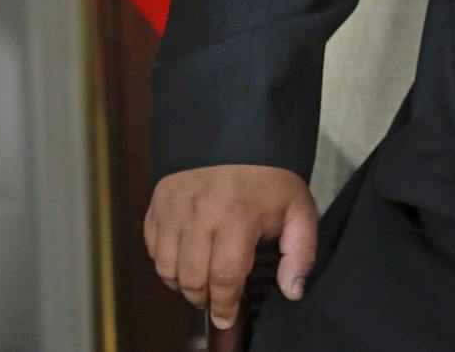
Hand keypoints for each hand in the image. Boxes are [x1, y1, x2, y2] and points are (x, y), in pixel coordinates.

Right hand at [144, 164, 317, 329]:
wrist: (240, 138)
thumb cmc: (271, 179)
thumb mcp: (299, 210)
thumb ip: (300, 252)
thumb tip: (293, 290)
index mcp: (237, 215)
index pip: (223, 278)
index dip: (225, 305)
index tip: (228, 317)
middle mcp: (199, 213)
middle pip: (192, 280)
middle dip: (205, 298)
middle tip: (218, 299)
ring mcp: (174, 208)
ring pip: (168, 270)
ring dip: (184, 283)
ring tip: (203, 279)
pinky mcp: (157, 205)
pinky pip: (154, 250)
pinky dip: (168, 262)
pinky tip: (188, 257)